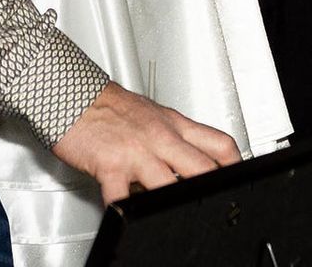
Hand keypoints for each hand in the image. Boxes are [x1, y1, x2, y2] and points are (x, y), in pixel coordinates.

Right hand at [52, 81, 241, 204]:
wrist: (72, 93)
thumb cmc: (107, 106)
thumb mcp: (151, 113)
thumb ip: (171, 136)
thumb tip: (188, 159)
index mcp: (173, 125)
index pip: (218, 143)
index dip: (234, 165)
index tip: (238, 178)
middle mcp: (161, 137)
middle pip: (201, 168)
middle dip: (211, 189)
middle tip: (215, 205)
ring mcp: (137, 152)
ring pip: (168, 185)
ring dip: (173, 203)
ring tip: (176, 218)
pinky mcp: (111, 164)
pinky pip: (121, 195)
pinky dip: (126, 210)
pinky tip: (128, 217)